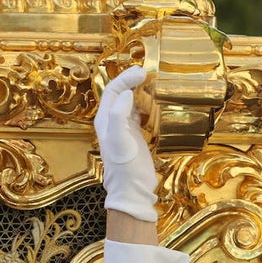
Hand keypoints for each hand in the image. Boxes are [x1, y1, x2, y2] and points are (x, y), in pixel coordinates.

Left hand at [95, 65, 157, 221]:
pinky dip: (147, 104)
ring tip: (155, 83)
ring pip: (131, 101)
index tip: (143, 72)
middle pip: (121, 93)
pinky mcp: (135, 135)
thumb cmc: (125, 167)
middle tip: (150, 73)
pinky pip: (139, 113)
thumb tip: (126, 93)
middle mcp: (112, 121)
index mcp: (105, 120)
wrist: (133, 190)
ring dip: (141, 90)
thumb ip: (119, 115)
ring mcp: (124, 128)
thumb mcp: (121, 140)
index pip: (113, 90)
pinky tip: (156, 101)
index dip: (126, 78)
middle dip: (133, 81)